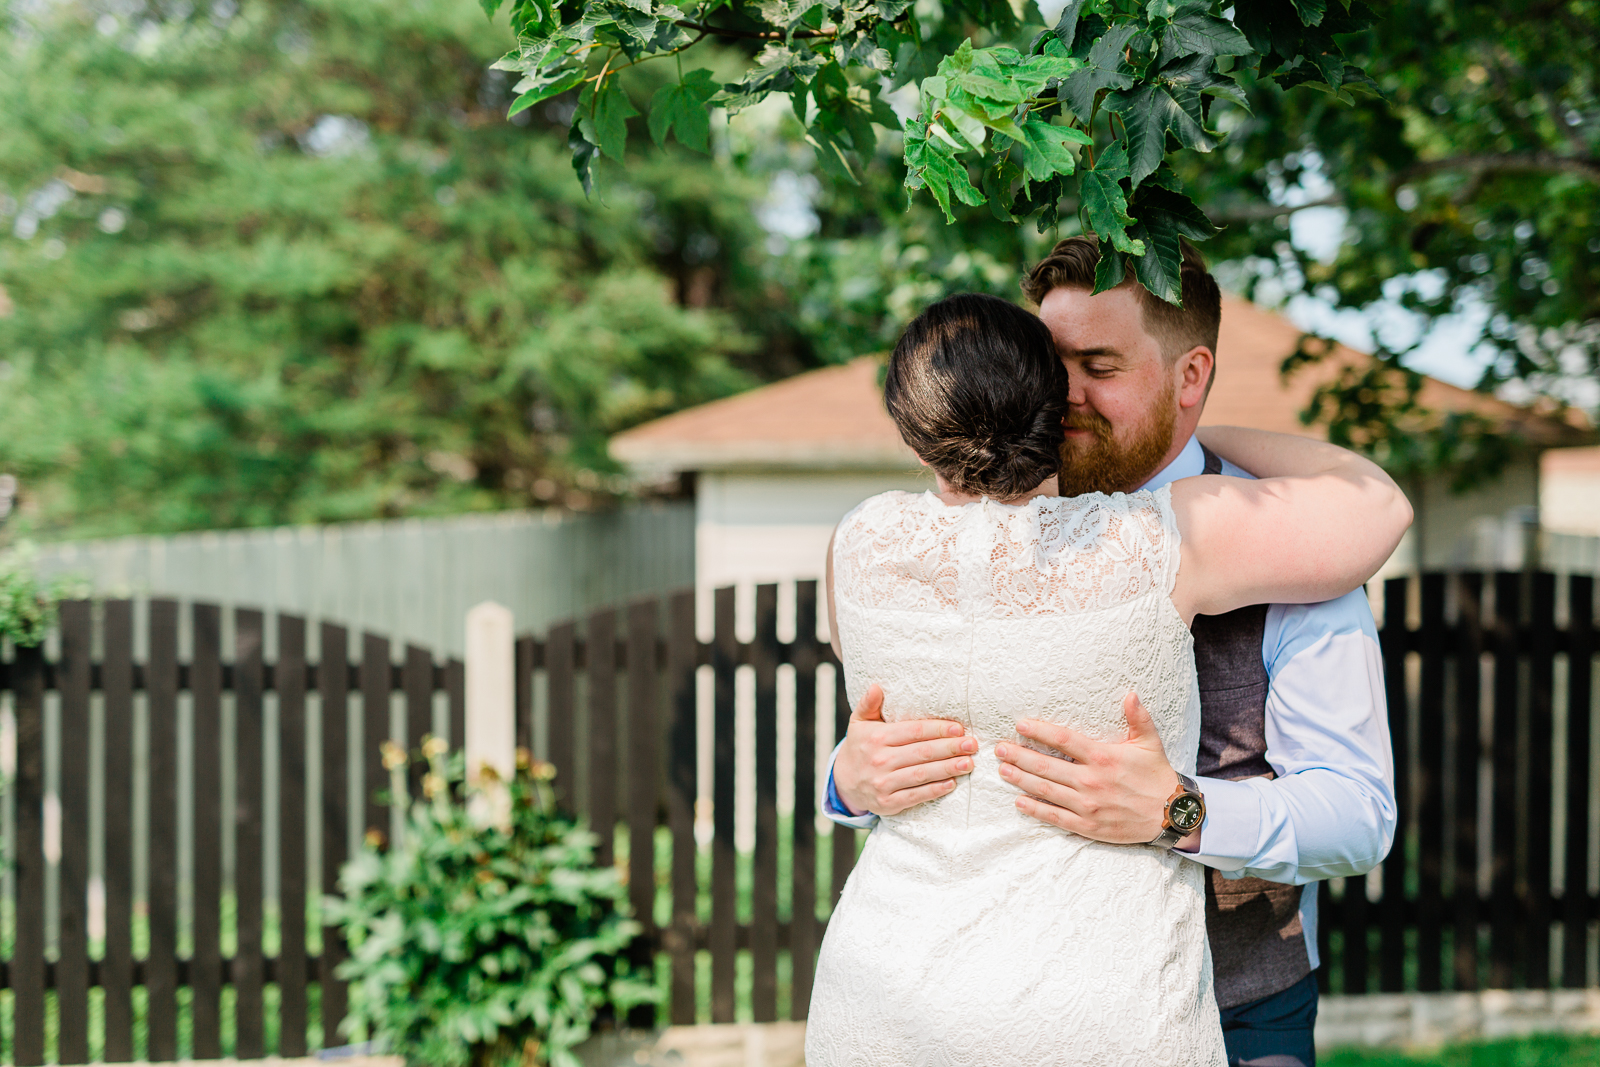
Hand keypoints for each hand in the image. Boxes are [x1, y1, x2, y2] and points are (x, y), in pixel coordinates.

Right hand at [834, 684, 976, 816]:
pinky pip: (916, 796)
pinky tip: (952, 783)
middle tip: (971, 744)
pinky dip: (935, 790)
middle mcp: (879, 760)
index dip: (938, 729)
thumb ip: (868, 704)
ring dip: (948, 769)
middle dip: (950, 748)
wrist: (844, 781)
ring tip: (968, 763)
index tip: (958, 728)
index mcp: (876, 738)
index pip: (913, 732)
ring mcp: (883, 783)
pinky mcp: (887, 803)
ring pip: (922, 774)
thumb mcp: (859, 722)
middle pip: (922, 753)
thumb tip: (876, 686)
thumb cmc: (860, 746)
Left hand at [996, 692, 1199, 848]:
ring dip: (1021, 779)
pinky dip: (1035, 809)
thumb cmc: (1157, 776)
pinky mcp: (1088, 825)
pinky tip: (1019, 801)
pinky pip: (1055, 816)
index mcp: (1103, 757)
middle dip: (1019, 756)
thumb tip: (1130, 693)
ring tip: (1002, 770)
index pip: (1063, 740)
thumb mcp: (1149, 743)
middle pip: (1046, 766)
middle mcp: (1091, 781)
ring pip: (1046, 790)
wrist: (1171, 816)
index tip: (1020, 725)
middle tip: (999, 749)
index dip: (1039, 731)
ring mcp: (1088, 805)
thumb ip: (1138, 718)